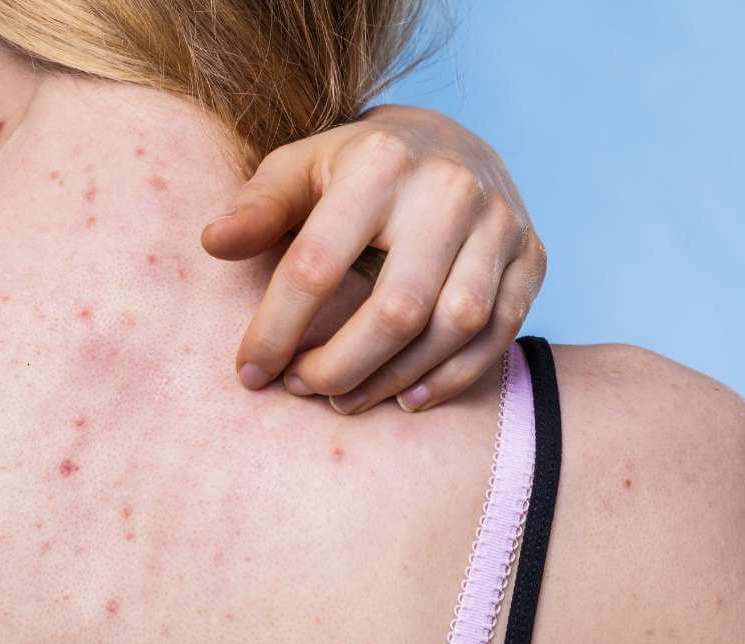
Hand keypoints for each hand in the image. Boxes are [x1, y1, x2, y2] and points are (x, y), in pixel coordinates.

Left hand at [201, 105, 546, 412]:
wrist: (451, 142)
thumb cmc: (354, 169)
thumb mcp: (298, 170)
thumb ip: (257, 208)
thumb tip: (212, 243)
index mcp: (378, 163)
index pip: (318, 264)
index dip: (277, 329)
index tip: (250, 372)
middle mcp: (449, 190)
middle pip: (395, 310)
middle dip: (340, 366)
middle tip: (302, 389)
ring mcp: (501, 223)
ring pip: (453, 328)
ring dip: (394, 379)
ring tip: (346, 399)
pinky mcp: (532, 254)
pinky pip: (499, 334)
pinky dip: (452, 378)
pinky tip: (407, 398)